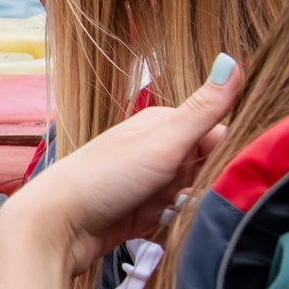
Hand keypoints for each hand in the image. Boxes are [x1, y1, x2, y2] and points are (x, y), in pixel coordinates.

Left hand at [1, 55, 241, 276]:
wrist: (57, 225)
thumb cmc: (102, 178)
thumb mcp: (162, 141)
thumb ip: (202, 110)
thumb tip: (231, 60)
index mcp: (164, 126)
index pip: (220, 134)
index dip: (232, 155)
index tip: (231, 172)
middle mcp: (160, 152)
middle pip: (212, 169)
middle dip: (210, 188)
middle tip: (187, 196)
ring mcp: (153, 184)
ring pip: (198, 197)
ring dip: (193, 210)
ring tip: (169, 212)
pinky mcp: (147, 213)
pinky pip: (180, 220)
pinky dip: (177, 226)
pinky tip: (163, 229)